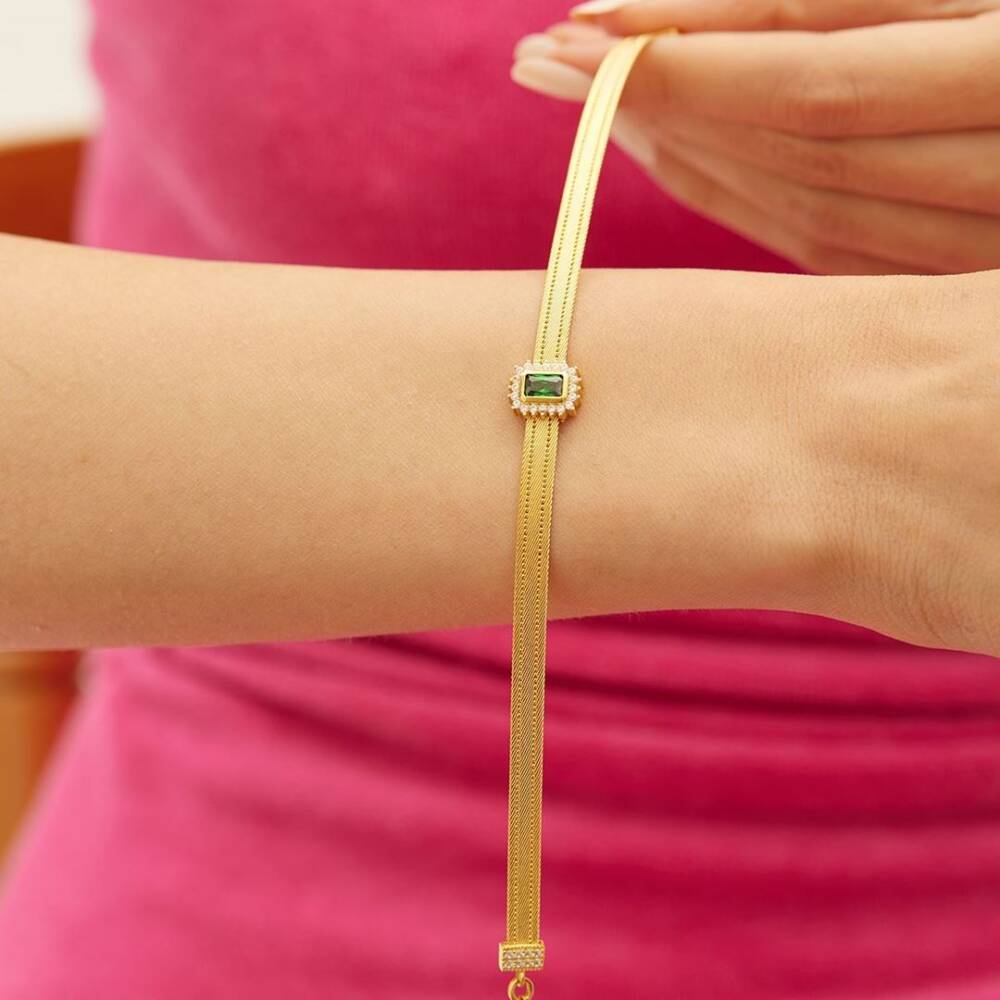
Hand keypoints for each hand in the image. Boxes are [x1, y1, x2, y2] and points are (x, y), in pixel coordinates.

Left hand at [511, 5, 999, 274]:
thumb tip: (710, 19)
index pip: (814, 65)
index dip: (691, 48)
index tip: (584, 26)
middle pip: (792, 140)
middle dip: (660, 99)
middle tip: (541, 64)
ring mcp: (990, 220)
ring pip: (810, 203)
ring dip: (689, 155)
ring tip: (588, 108)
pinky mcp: (972, 254)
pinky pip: (841, 243)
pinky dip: (752, 202)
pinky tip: (682, 163)